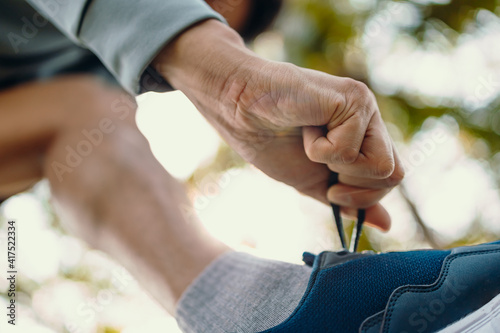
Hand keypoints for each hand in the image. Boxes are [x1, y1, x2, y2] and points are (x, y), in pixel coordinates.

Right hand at [153, 20, 403, 229]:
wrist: (240, 112)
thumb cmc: (271, 141)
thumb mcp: (314, 181)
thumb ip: (349, 201)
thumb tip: (387, 225)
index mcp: (364, 138)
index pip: (391, 179)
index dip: (364, 197)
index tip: (332, 191)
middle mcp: (371, 121)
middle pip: (393, 176)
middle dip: (354, 187)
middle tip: (324, 167)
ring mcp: (365, 107)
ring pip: (381, 166)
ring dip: (338, 166)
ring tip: (312, 141)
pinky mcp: (353, 98)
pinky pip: (349, 150)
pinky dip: (319, 150)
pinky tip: (304, 126)